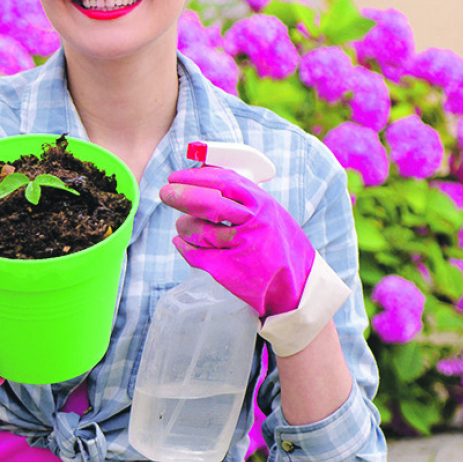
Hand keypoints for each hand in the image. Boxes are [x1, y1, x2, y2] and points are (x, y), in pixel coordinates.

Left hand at [160, 165, 317, 317]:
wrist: (297, 285)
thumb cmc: (278, 244)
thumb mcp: (270, 213)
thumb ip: (243, 197)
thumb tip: (203, 176)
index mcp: (263, 205)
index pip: (224, 181)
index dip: (195, 177)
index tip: (175, 177)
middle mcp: (252, 224)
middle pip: (207, 203)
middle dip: (180, 195)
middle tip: (165, 193)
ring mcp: (240, 248)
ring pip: (196, 230)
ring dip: (183, 225)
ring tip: (184, 225)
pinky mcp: (227, 271)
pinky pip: (193, 254)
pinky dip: (184, 246)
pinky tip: (182, 242)